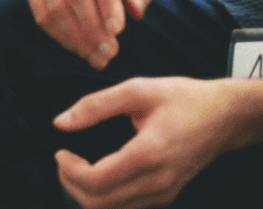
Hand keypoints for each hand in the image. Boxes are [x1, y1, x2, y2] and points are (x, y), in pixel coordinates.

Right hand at [23, 0, 150, 68]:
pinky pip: (40, 13)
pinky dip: (59, 35)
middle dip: (93, 27)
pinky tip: (76, 47)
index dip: (108, 4)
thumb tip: (137, 13)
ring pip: (56, 6)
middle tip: (109, 53)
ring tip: (95, 57)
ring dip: (75, 37)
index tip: (118, 32)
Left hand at [53, 77, 262, 208]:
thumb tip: (61, 122)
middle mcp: (158, 179)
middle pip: (99, 203)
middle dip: (71, 185)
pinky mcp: (166, 193)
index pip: (96, 181)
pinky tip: (98, 173)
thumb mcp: (138, 89)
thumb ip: (95, 105)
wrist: (227, 116)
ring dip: (86, 193)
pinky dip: (104, 196)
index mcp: (149, 153)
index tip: (60, 153)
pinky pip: (127, 206)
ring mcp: (164, 190)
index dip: (69, 171)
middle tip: (65, 161)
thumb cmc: (185, 99)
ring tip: (78, 167)